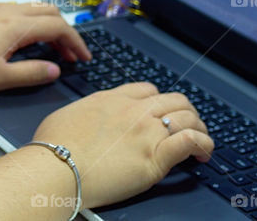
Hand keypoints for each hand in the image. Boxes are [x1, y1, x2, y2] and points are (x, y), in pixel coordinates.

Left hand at [0, 2, 90, 91]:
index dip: (76, 42)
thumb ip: (30, 73)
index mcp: (15, 25)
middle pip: (49, 12)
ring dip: (49, 25)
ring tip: (51, 50)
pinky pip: (18, 9)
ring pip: (33, 8)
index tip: (85, 57)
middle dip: (66, 32)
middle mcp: (8, 10)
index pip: (58, 27)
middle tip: (71, 55)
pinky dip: (32, 22)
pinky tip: (26, 41)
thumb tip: (55, 69)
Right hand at [31, 82, 213, 209]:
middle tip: (186, 125)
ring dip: (199, 127)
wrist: (56, 166)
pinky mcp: (155, 156)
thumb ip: (85, 112)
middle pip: (174, 99)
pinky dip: (203, 145)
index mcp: (110, 99)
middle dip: (185, 111)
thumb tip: (86, 119)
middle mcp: (132, 111)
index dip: (159, 100)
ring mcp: (146, 132)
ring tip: (200, 140)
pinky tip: (203, 153)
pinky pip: (191, 141)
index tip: (160, 112)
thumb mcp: (66, 116)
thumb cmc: (53, 147)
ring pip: (188, 117)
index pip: (148, 90)